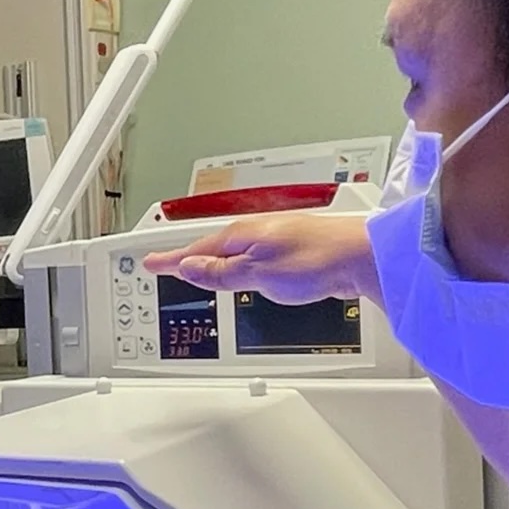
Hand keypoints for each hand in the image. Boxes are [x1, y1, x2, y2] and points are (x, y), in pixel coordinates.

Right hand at [143, 212, 379, 304]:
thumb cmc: (315, 260)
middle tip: (163, 264)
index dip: (170, 260)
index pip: (195, 251)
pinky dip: (236, 265)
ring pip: (231, 253)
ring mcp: (273, 241)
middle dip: (186, 258)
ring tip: (194, 269)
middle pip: (210, 249)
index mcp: (241, 236)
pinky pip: (250, 258)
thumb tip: (190, 268)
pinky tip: (240, 272)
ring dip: (211, 261)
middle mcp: (255, 234)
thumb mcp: (258, 274)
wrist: (359, 257)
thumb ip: (222, 274)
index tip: (148, 263)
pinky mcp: (290, 252)